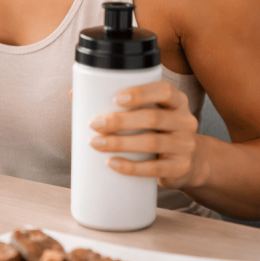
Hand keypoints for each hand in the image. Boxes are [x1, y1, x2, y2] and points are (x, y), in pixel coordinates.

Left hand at [89, 81, 205, 189]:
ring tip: (96, 143)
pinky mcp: (180, 168)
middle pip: (153, 118)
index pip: (164, 91)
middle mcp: (185, 121)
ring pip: (152, 143)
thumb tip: (74, 94)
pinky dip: (131, 167)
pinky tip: (112, 163)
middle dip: (120, 121)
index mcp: (177, 102)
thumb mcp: (146, 113)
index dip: (140, 93)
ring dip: (120, 143)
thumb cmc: (155, 131)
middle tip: (94, 124)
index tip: (115, 99)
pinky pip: (155, 169)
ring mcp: (185, 146)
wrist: (186, 163)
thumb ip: (115, 103)